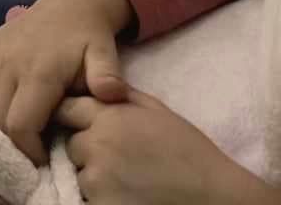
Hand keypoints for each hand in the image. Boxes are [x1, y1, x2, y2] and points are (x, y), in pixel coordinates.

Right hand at [0, 0, 132, 163]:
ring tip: (20, 133)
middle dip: (13, 144)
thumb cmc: (89, 39)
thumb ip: (107, 77)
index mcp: (38, 71)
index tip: (45, 159)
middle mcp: (6, 62)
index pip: (19, 126)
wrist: (70, 4)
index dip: (29, 150)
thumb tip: (112, 94)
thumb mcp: (105, 56)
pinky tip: (4, 113)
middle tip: (33, 149)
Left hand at [58, 90, 280, 203]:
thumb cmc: (191, 154)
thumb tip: (102, 88)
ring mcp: (97, 180)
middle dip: (88, 151)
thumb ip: (125, 98)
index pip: (67, 109)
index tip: (82, 124)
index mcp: (110, 117)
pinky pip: (89, 200)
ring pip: (81, 175)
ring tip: (128, 181)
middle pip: (73, 145)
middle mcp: (98, 146)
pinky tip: (128, 196)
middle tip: (118, 160)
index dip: (74, 117)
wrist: (213, 196)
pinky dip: (104, 199)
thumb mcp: (159, 112)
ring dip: (96, 178)